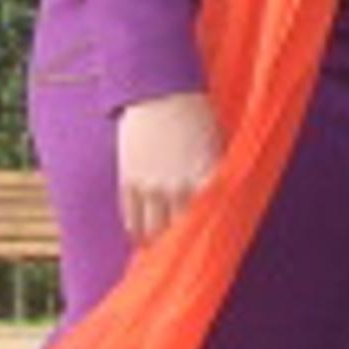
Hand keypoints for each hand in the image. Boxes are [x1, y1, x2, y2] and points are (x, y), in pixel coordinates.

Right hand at [113, 92, 219, 244]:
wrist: (160, 94)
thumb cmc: (197, 117)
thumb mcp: (217, 148)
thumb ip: (216, 178)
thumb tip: (220, 203)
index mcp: (204, 180)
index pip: (208, 223)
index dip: (207, 238)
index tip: (210, 250)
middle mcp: (177, 188)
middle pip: (178, 232)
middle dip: (181, 244)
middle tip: (182, 255)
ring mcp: (149, 187)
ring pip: (151, 231)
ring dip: (156, 242)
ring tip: (159, 250)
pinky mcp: (128, 181)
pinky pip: (130, 217)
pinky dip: (136, 231)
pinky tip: (140, 238)